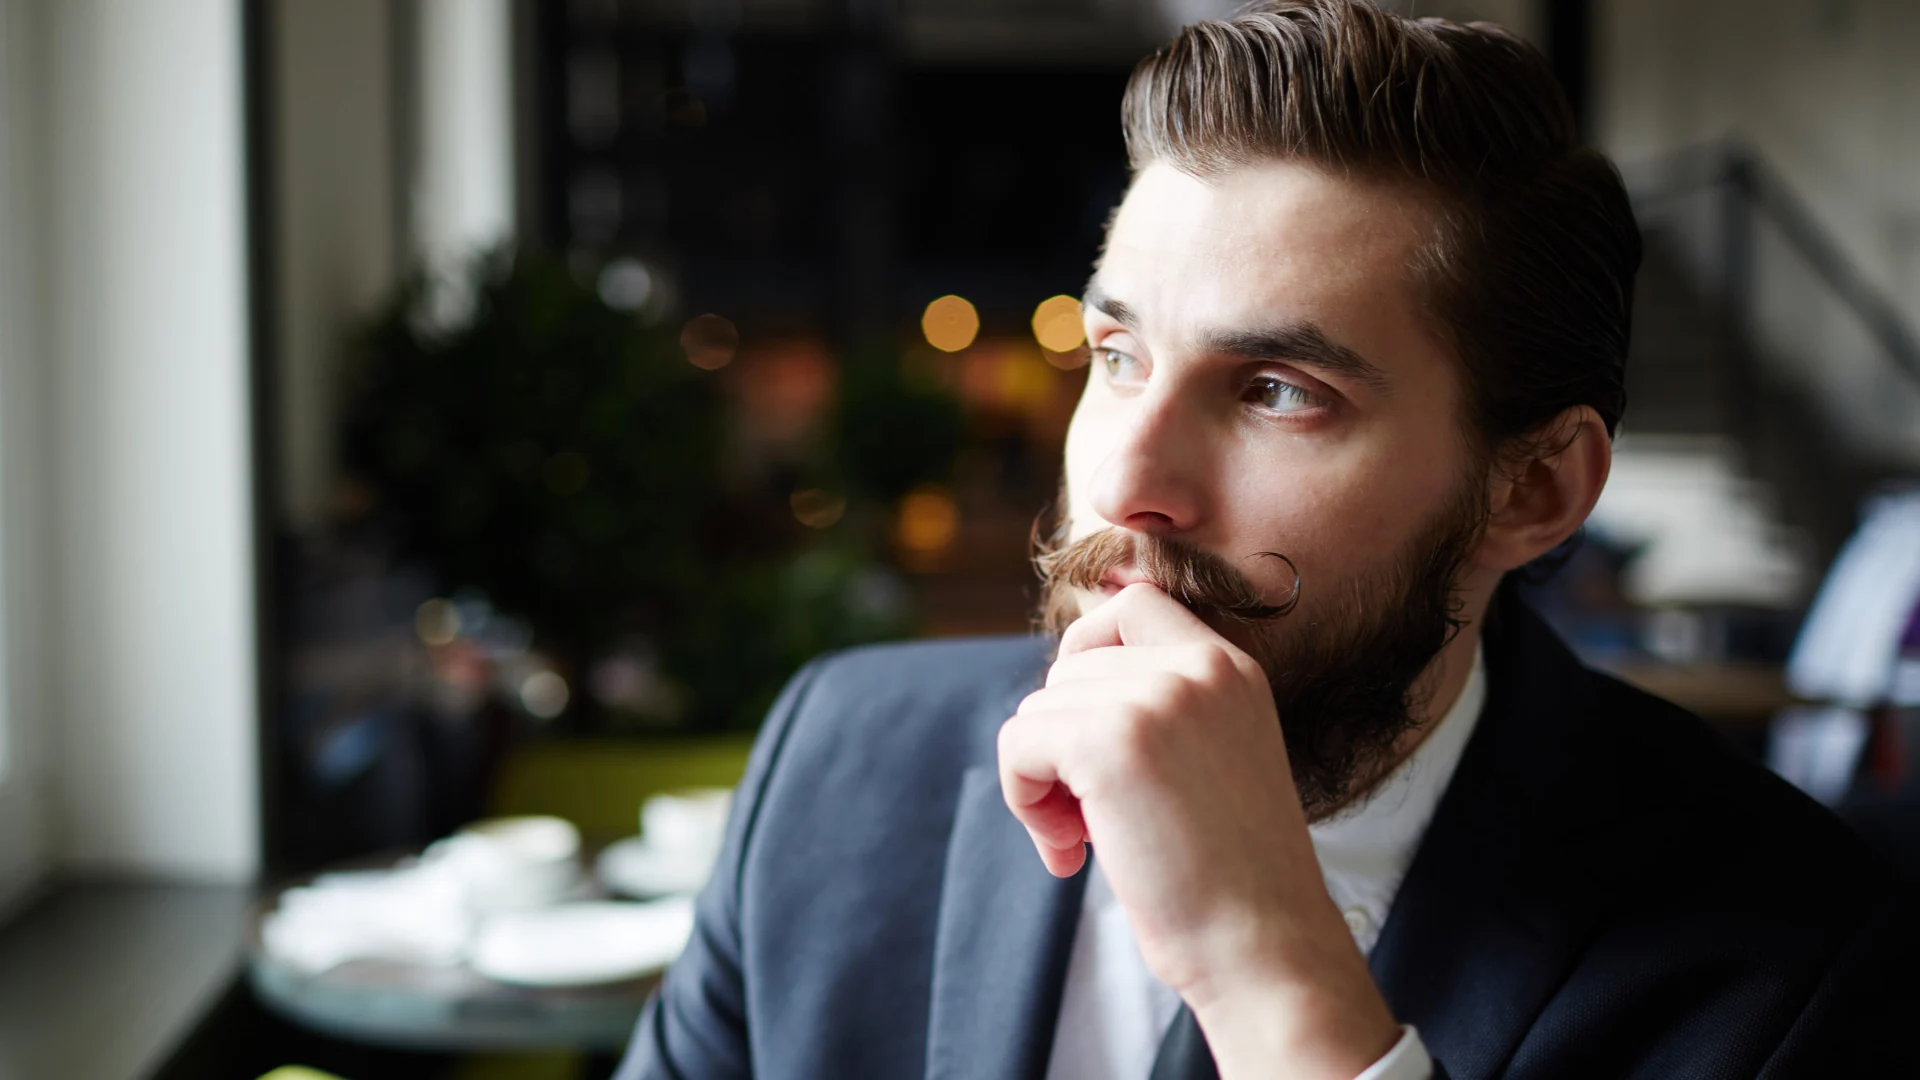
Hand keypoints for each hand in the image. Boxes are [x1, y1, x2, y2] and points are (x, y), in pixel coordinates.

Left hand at [997, 583, 1399, 1079]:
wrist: (1264, 946)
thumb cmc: (1232, 877)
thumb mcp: (1213, 760)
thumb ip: (1158, 710)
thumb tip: (1055, 692)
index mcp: (1231, 668)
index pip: (1134, 604)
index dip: (1086, 654)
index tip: (1084, 728)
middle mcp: (1198, 668)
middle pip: (1071, 669)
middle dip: (1063, 742)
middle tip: (1090, 819)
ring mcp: (1156, 699)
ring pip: (1038, 709)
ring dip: (1043, 780)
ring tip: (1086, 840)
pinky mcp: (1110, 741)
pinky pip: (1019, 744)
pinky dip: (1023, 798)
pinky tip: (1068, 853)